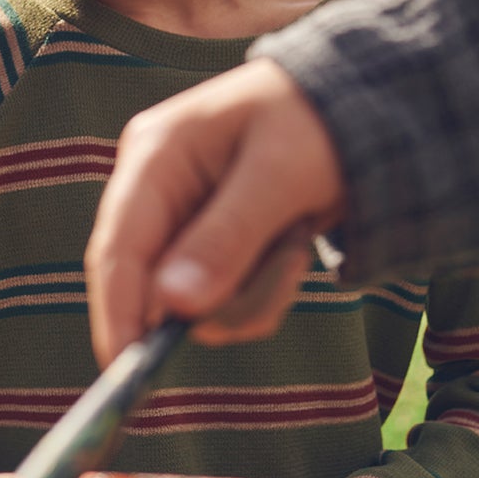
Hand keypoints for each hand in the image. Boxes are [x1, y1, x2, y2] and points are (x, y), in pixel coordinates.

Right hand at [86, 58, 346, 364]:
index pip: (117, 249)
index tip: (126, 369)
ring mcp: (181, 223)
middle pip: (154, 287)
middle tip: (287, 261)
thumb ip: (227, 237)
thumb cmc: (315, 120)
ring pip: (194, 304)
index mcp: (155, 155)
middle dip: (223, 294)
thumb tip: (174, 306)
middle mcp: (155, 192)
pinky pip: (223, 300)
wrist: (361, 108)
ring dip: (254, 290)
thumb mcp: (278, 174)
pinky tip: (290, 245)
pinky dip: (263, 288)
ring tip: (295, 239)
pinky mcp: (208, 248)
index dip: (117, 312)